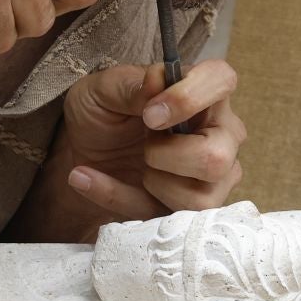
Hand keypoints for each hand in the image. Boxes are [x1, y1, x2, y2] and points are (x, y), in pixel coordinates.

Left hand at [11, 59, 245, 242]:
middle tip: (144, 144)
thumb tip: (158, 81)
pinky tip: (92, 179)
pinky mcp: (191, 211)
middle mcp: (221, 136)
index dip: (189, 97)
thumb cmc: (101, 115)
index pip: (222, 80)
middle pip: (216, 157)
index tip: (150, 114)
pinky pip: (167, 219)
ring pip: (201, 199)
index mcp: (204, 95)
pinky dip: (120, 198)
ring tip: (137, 165)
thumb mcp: (100, 90)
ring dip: (154, 182)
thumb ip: (131, 84)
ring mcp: (213, 179)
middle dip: (167, 156)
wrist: (79, 156)